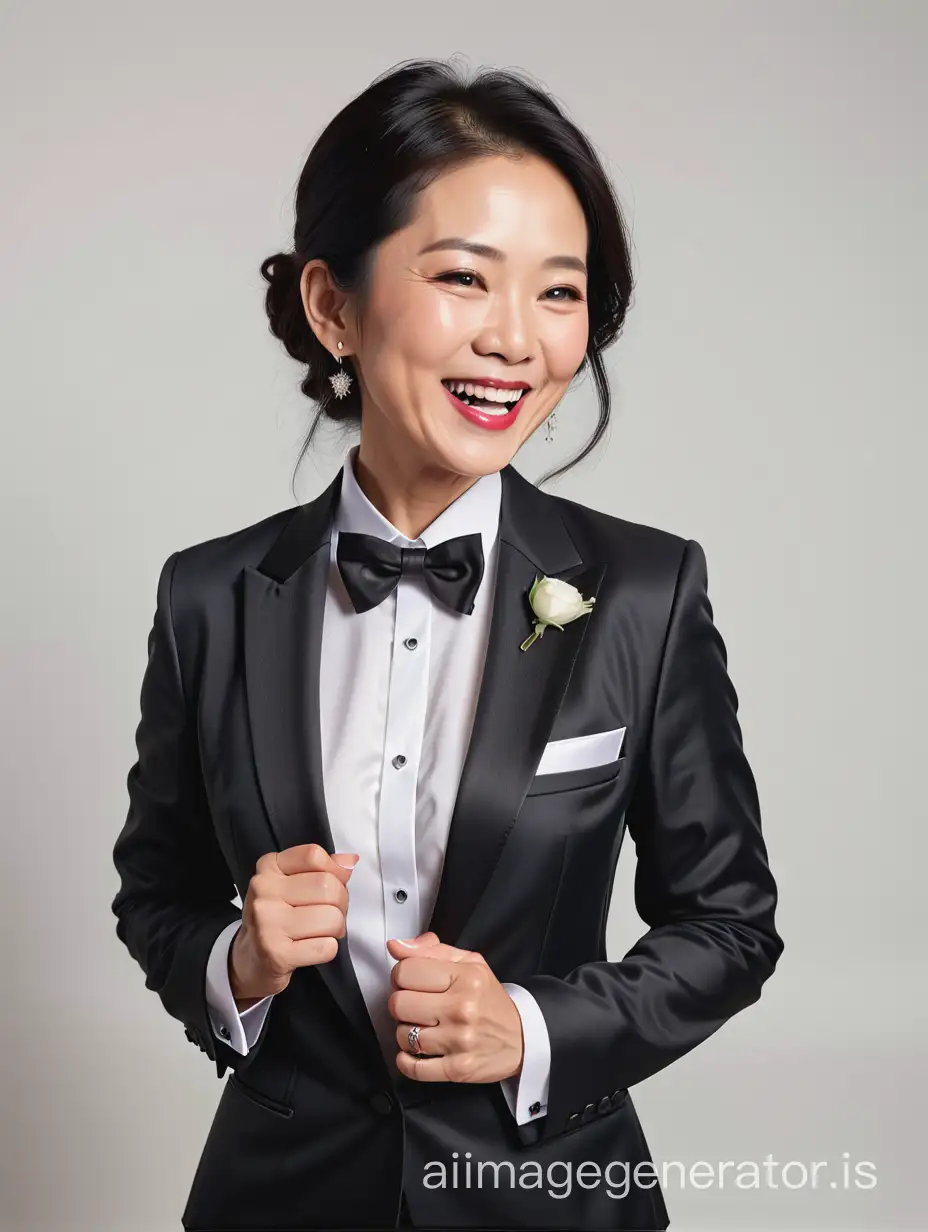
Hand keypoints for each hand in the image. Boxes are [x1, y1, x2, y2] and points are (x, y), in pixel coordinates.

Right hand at [230, 843, 358, 1002]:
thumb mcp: (292, 884)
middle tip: (330, 913)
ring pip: (331, 918)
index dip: (334, 870)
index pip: (313, 855)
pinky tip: (311, 948)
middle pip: (327, 886)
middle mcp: (263, 891)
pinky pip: (326, 947)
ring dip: (336, 928)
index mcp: (268, 867)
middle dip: (340, 903)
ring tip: (321, 931)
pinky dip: (328, 949)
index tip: (333, 883)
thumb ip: (322, 868)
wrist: (251, 958)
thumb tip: (349, 861)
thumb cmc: (278, 917)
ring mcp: (267, 923)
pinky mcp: (276, 954)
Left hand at [385, 933, 523, 1083]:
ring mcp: (459, 1040)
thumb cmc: (491, 1001)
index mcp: (465, 977)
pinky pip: (413, 1068)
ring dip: (406, 1032)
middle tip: (414, 1005)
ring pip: (403, 1035)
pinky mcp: (458, 1069)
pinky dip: (407, 1061)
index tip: (409, 981)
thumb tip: (396, 946)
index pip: (406, 971)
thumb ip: (431, 951)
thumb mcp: (469, 964)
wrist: (522, 1037)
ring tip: (422, 1027)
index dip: (401, 976)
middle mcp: (462, 1008)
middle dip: (401, 1004)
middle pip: (399, 1004)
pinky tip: (416, 1052)